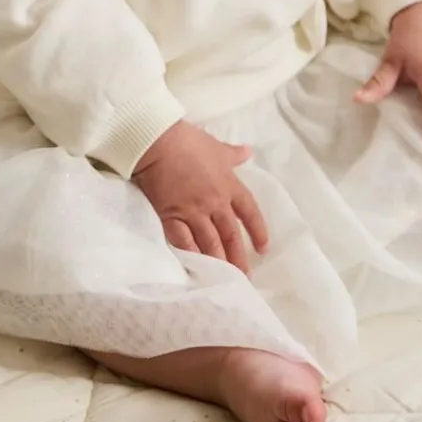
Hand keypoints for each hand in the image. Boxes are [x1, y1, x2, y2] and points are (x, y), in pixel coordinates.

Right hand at [132, 121, 268, 272]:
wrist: (158, 143)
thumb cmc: (189, 141)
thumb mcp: (217, 147)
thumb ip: (234, 154)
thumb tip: (249, 151)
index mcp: (229, 185)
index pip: (249, 212)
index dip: (258, 231)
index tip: (263, 249)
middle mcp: (215, 202)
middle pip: (230, 234)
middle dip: (238, 257)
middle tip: (244, 278)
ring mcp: (193, 212)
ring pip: (210, 243)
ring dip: (218, 262)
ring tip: (223, 280)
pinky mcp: (171, 216)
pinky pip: (183, 241)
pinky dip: (190, 255)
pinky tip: (195, 269)